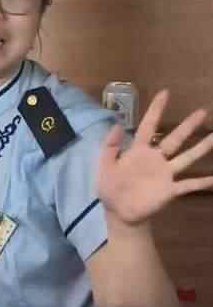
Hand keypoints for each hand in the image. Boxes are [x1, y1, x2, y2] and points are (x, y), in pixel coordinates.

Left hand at [97, 90, 212, 224]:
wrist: (118, 213)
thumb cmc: (110, 189)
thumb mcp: (104, 166)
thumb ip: (109, 146)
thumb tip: (116, 124)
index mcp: (138, 151)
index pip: (148, 126)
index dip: (156, 110)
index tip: (165, 93)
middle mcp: (156, 159)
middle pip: (174, 139)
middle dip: (188, 126)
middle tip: (203, 111)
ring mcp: (165, 174)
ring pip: (186, 158)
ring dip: (201, 148)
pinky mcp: (170, 190)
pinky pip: (189, 185)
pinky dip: (202, 182)